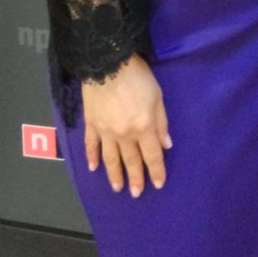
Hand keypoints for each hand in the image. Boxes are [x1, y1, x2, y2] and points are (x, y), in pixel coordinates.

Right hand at [81, 54, 171, 196]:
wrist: (108, 63)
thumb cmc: (138, 77)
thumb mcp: (158, 96)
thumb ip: (161, 122)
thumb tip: (166, 145)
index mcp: (143, 127)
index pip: (152, 155)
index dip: (156, 171)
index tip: (158, 184)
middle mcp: (124, 134)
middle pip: (131, 161)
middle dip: (136, 178)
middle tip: (136, 193)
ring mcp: (105, 131)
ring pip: (111, 159)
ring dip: (114, 174)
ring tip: (117, 187)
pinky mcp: (91, 124)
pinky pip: (91, 145)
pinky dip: (92, 157)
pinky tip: (93, 168)